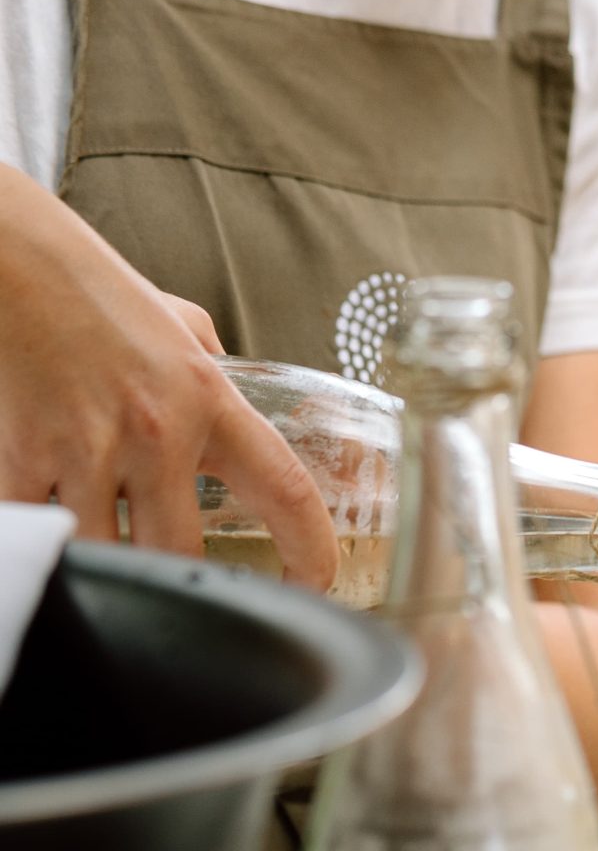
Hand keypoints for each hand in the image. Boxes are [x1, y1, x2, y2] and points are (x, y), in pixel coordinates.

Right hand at [0, 166, 338, 590]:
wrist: (11, 261)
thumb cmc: (91, 291)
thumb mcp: (177, 325)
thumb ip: (211, 369)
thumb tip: (235, 387)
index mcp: (209, 399)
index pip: (286, 489)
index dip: (312, 551)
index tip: (315, 585)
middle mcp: (157, 430)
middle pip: (180, 553)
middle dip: (180, 584)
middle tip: (180, 589)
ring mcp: (87, 449)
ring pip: (106, 555)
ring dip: (108, 562)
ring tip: (107, 551)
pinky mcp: (24, 457)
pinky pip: (40, 530)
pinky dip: (47, 538)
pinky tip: (53, 522)